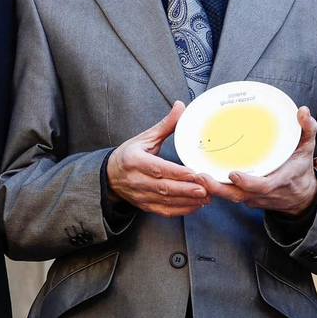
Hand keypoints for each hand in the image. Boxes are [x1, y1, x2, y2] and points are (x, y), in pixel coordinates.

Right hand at [106, 102, 208, 217]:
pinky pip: (165, 211)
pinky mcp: (145, 206)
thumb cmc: (129, 155)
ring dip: (188, 200)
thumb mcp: (144, 138)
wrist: (110, 176)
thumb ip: (165, 125)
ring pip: (166, 201)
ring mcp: (140, 195)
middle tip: (206, 188)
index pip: (158, 168)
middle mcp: (136, 180)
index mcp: (134, 161)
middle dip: (186, 189)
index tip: (194, 173)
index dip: (177, 172)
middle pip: (164, 187)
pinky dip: (181, 210)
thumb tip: (180, 106)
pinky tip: (196, 205)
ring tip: (206, 197)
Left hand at [204, 108, 316, 215]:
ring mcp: (252, 198)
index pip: (262, 186)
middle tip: (199, 174)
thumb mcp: (308, 148)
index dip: (248, 182)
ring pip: (229, 196)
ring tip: (194, 174)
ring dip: (211, 188)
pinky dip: (214, 188)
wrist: (300, 196)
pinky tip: (200, 177)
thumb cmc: (301, 169)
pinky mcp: (245, 198)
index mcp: (279, 180)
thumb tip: (303, 111)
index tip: (233, 174)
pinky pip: (228, 195)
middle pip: (238, 195)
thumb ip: (307, 129)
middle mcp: (263, 193)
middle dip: (218, 187)